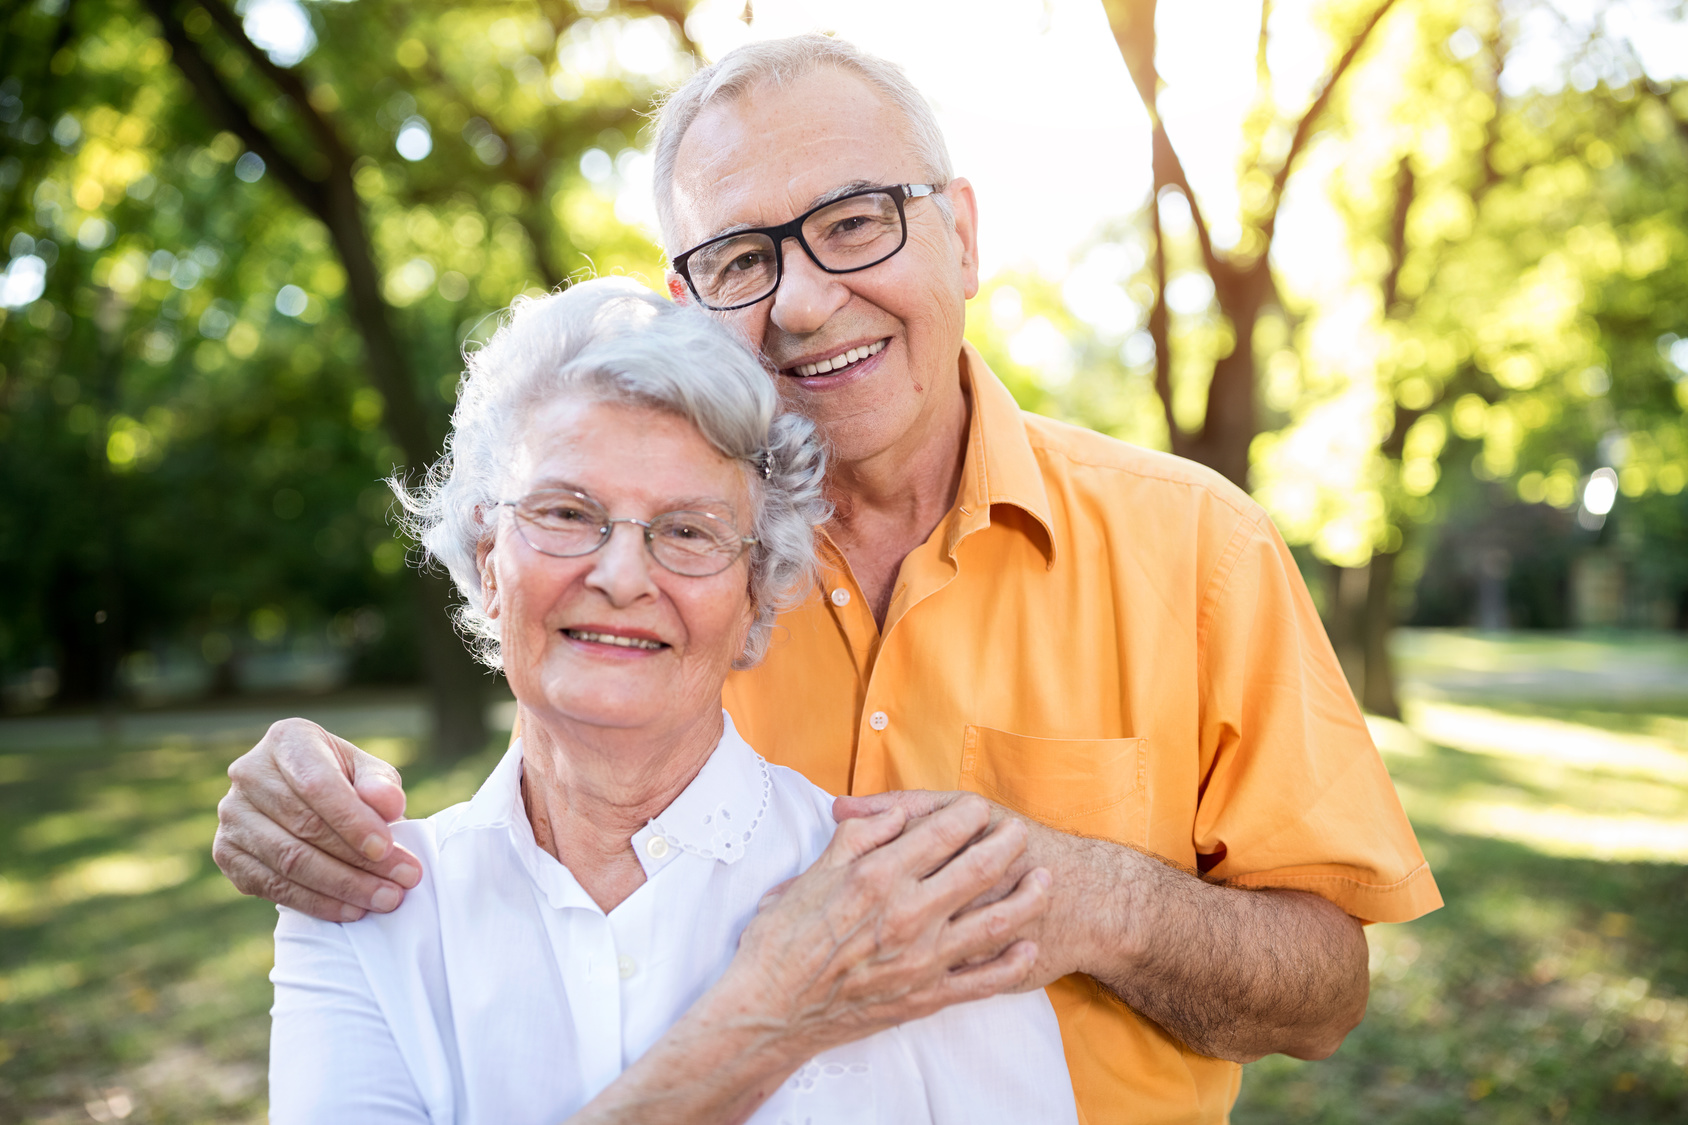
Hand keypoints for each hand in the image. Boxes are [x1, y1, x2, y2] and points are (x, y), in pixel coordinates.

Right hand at [212, 718, 421, 921]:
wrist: (307, 801)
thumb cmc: (345, 780)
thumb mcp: (368, 771)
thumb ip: (381, 784)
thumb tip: (388, 804)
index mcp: (287, 740)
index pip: (317, 784)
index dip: (353, 820)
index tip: (387, 848)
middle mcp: (248, 773)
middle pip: (305, 826)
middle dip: (358, 860)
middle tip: (402, 881)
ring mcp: (232, 816)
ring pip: (289, 861)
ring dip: (342, 886)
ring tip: (386, 899)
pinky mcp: (227, 854)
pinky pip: (272, 886)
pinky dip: (316, 902)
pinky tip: (352, 909)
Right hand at [706, 796, 1051, 1063]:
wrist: (770, 1011)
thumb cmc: (782, 941)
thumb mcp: (812, 873)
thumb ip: (859, 837)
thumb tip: (896, 814)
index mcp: (878, 876)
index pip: (941, 832)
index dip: (968, 814)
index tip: (980, 807)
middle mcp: (908, 914)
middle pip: (979, 870)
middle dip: (1008, 845)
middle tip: (1020, 832)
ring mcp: (922, 959)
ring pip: (994, 923)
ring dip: (1027, 898)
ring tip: (1044, 880)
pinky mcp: (926, 996)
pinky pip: (983, 980)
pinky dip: (1011, 963)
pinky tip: (1026, 947)